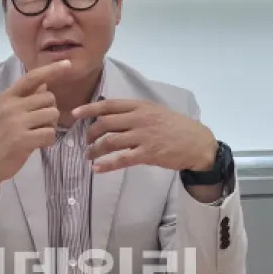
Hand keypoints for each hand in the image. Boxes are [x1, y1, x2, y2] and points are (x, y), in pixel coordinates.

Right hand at [0, 59, 71, 207]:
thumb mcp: (7, 112)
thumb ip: (26, 98)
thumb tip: (45, 83)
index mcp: (7, 96)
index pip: (32, 77)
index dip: (52, 70)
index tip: (67, 63)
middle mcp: (11, 106)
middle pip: (49, 98)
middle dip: (51, 111)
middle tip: (41, 124)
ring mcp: (16, 122)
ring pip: (52, 115)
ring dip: (51, 126)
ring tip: (38, 133)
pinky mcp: (22, 139)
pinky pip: (50, 133)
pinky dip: (49, 140)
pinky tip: (39, 144)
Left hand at [72, 99, 217, 173]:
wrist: (197, 142)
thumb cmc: (174, 126)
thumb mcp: (154, 111)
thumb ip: (134, 111)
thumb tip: (108, 113)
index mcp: (140, 106)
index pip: (108, 105)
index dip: (89, 109)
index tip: (74, 114)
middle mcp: (139, 119)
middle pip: (105, 124)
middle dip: (90, 133)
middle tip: (85, 141)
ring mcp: (143, 136)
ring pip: (110, 142)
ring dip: (95, 150)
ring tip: (88, 155)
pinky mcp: (147, 154)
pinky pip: (121, 159)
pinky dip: (106, 164)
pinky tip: (97, 168)